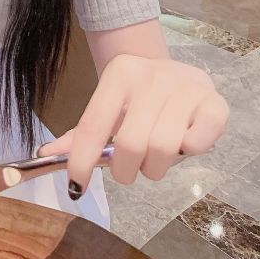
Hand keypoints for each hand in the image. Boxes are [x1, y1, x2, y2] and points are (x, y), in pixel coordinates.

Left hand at [38, 54, 228, 198]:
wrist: (178, 71)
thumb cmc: (138, 98)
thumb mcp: (109, 108)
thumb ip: (81, 134)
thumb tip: (45, 155)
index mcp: (119, 74)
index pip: (93, 125)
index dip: (82, 161)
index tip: (76, 186)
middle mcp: (151, 76)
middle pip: (130, 144)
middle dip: (125, 170)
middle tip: (130, 169)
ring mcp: (185, 86)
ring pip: (163, 149)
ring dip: (156, 167)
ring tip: (155, 158)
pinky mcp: (214, 102)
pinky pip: (197, 144)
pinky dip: (189, 154)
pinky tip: (184, 142)